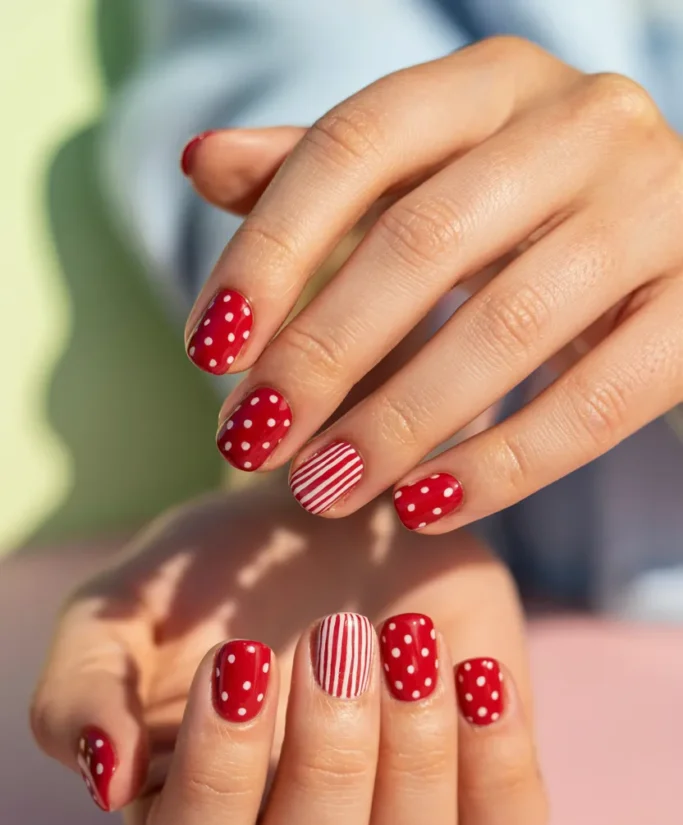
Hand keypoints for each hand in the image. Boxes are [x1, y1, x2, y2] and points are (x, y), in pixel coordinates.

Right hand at [31, 488, 545, 824]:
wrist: (333, 507)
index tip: (239, 656)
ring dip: (411, 761)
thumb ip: (83, 689)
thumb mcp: (125, 604)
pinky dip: (496, 762)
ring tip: (406, 639)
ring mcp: (392, 824)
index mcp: (192, 812)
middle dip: (324, 764)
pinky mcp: (478, 786)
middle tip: (335, 634)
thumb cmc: (221, 567)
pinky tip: (473, 670)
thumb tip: (104, 780)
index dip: (217, 778)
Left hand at [183, 37, 682, 531]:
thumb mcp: (428, 176)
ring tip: (321, 490)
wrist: (682, 241)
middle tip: (252, 443)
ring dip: (396, 424)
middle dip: (321, 355)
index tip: (208, 352)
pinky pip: (592, 404)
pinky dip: (499, 467)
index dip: (269, 252)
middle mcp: (582, 124)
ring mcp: (656, 211)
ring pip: (505, 329)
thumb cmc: (526, 212)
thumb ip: (321, 176)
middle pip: (422, 243)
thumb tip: (200, 163)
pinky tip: (423, 508)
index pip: (355, 146)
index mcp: (494, 82)